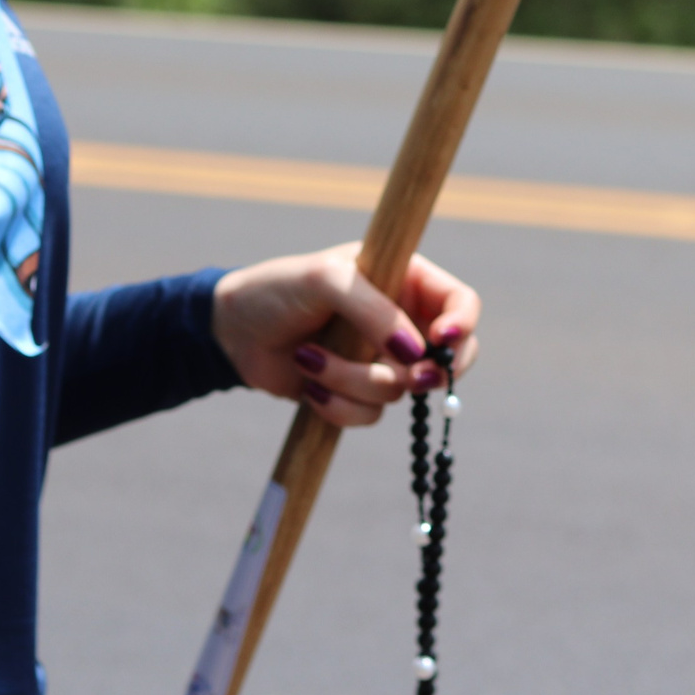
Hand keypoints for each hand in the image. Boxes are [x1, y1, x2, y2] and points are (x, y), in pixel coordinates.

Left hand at [212, 243, 481, 427]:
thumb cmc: (278, 289)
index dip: (463, 324)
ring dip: (354, 381)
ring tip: (310, 359)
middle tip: (411, 376)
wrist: (232, 332)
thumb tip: (415, 353)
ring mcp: (381, 359)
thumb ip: (374, 310)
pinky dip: (338, 405)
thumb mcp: (326, 280)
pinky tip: (308, 384)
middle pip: (452, 358)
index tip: (442, 341)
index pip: (460, 302)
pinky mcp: (357, 392)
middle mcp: (401, 320)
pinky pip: (371, 414)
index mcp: (405, 279)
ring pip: (400, 389)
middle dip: (430, 373)